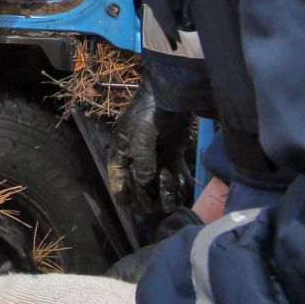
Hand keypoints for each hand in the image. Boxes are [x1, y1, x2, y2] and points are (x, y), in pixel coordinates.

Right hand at [108, 83, 194, 238]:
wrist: (172, 93)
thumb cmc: (149, 112)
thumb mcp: (141, 136)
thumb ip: (142, 162)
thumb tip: (143, 184)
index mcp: (123, 148)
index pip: (118, 173)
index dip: (120, 190)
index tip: (125, 206)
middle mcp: (138, 153)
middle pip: (141, 180)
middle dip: (147, 196)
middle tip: (154, 210)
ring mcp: (157, 152)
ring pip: (159, 178)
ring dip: (166, 191)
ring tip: (173, 204)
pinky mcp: (173, 149)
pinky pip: (176, 170)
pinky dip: (181, 181)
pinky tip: (186, 192)